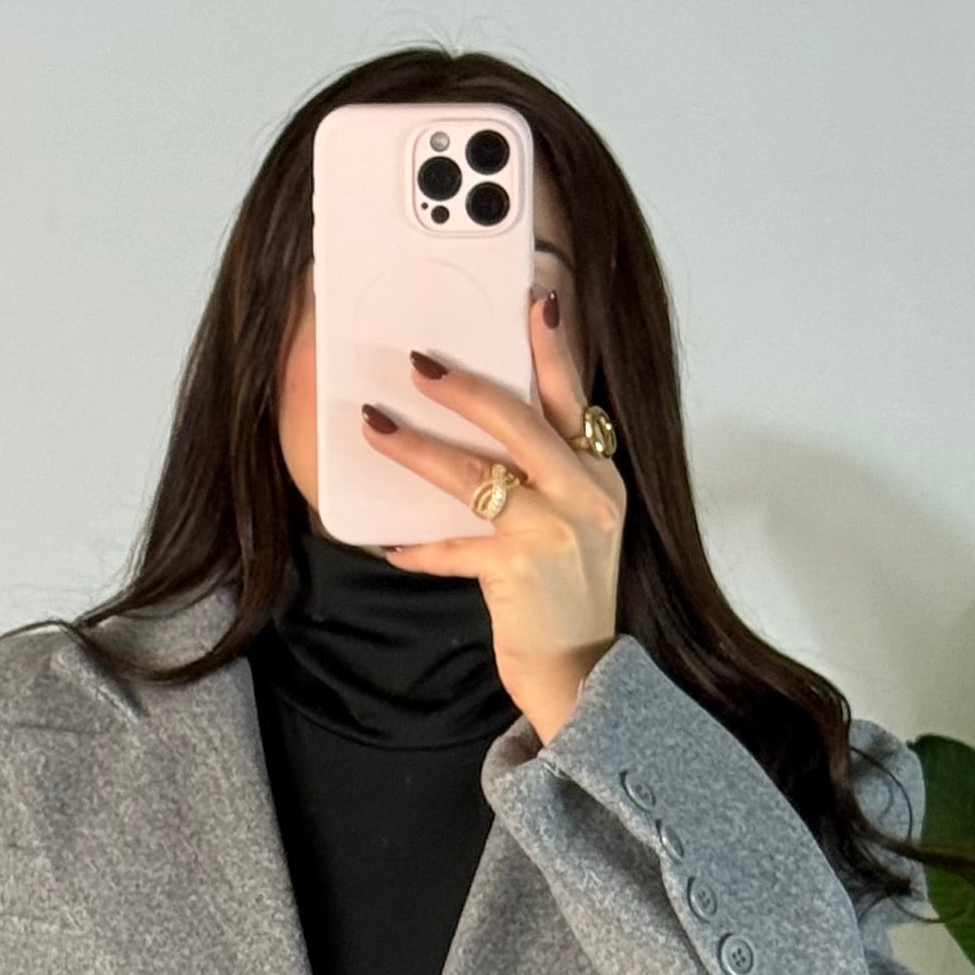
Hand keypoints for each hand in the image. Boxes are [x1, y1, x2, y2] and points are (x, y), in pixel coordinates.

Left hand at [362, 290, 624, 743]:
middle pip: (520, 419)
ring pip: (476, 474)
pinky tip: (390, 545)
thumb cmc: (567, 600)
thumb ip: (545, 480)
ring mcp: (556, 533)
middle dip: (462, 387)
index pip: (574, 394)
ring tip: (375, 427)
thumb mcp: (575, 527)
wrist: (587, 678)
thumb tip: (480, 438)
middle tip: (415, 363)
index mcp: (599, 475)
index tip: (534, 296)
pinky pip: (454, 546)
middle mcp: (586, 495)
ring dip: (417, 449)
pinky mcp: (520, 574)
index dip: (553, 344)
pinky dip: (419, 547)